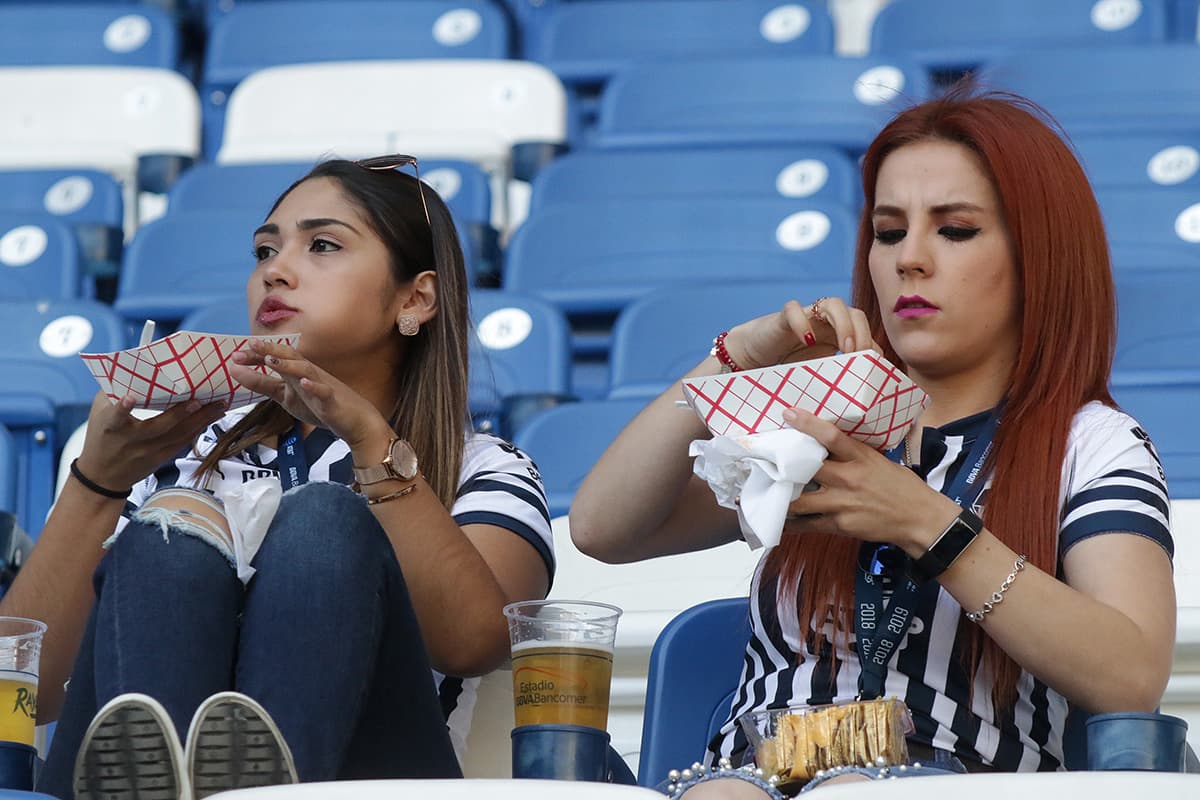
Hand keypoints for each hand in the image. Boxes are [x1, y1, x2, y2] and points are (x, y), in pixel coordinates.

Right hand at [75, 392, 227, 491]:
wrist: (102, 476)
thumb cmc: (101, 436)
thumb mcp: (100, 413)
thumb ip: (115, 390)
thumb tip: (135, 364)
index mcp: (111, 427)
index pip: (115, 417)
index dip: (122, 409)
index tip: (129, 398)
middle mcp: (131, 441)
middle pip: (159, 427)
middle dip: (180, 413)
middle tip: (200, 399)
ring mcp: (149, 452)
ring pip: (178, 436)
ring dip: (201, 420)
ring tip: (219, 405)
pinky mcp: (162, 458)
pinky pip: (184, 442)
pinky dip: (199, 429)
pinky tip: (213, 417)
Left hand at [229, 339, 388, 448]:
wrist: (355, 421)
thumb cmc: (321, 405)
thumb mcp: (286, 396)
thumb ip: (263, 384)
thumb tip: (235, 371)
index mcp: (298, 372)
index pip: (275, 358)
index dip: (256, 356)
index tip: (234, 355)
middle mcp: (309, 374)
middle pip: (290, 357)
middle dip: (270, 351)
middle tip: (249, 346)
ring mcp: (322, 386)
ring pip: (305, 371)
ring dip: (288, 365)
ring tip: (270, 361)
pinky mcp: (332, 401)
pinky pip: (324, 392)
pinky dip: (314, 387)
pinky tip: (304, 384)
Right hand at [723, 297, 878, 369]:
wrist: (750, 359)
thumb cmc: (786, 369)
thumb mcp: (819, 376)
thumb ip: (839, 378)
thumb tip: (865, 401)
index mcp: (837, 334)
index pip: (865, 331)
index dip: (872, 346)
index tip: (873, 370)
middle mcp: (825, 322)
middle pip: (855, 313)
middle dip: (862, 334)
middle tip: (860, 357)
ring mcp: (806, 316)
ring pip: (833, 303)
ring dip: (844, 324)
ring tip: (845, 349)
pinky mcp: (783, 317)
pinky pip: (794, 309)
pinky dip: (802, 322)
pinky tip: (807, 341)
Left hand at [780, 408, 959, 555]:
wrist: (920, 520)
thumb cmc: (901, 486)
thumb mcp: (880, 461)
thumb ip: (853, 454)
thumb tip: (828, 442)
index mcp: (861, 457)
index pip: (832, 436)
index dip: (807, 424)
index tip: (787, 413)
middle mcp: (848, 478)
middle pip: (807, 469)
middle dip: (782, 466)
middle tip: (760, 461)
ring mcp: (842, 503)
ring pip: (800, 501)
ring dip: (781, 498)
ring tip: (762, 493)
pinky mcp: (840, 525)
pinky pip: (808, 524)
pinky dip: (791, 523)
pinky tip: (777, 520)